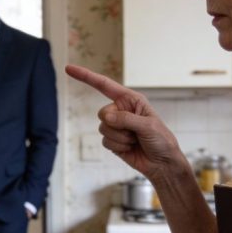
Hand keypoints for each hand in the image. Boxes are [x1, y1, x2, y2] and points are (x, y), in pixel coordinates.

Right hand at [65, 64, 184, 179]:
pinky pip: (105, 142)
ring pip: (103, 129)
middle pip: (102, 113)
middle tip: (135, 132)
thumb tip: (105, 118)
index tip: (68, 69)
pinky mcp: (113, 141)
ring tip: (135, 141)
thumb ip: (126, 119)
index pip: (104, 85)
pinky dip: (118, 147)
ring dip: (120, 138)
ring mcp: (116, 126)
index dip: (86, 76)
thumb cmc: (161, 140)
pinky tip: (130, 148)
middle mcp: (121, 110)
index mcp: (130, 100)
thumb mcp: (148, 125)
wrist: (162, 163)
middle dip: (117, 125)